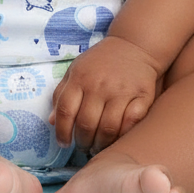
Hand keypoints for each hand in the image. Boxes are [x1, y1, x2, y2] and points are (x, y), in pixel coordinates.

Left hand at [49, 36, 159, 152]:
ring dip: (101, 144)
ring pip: (108, 129)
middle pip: (86, 124)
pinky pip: (131, 124)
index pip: (65, 111)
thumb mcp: (75, 70)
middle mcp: (99, 85)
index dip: (62, 132)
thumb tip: (51, 121)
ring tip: (98, 147)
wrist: (133, 45)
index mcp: (79, 77)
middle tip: (83, 147)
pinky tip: (117, 139)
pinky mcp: (142, 96)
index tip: (64, 143)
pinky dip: (122, 136)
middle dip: (82, 142)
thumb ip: (61, 94)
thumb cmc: (100, 61)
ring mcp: (121, 91)